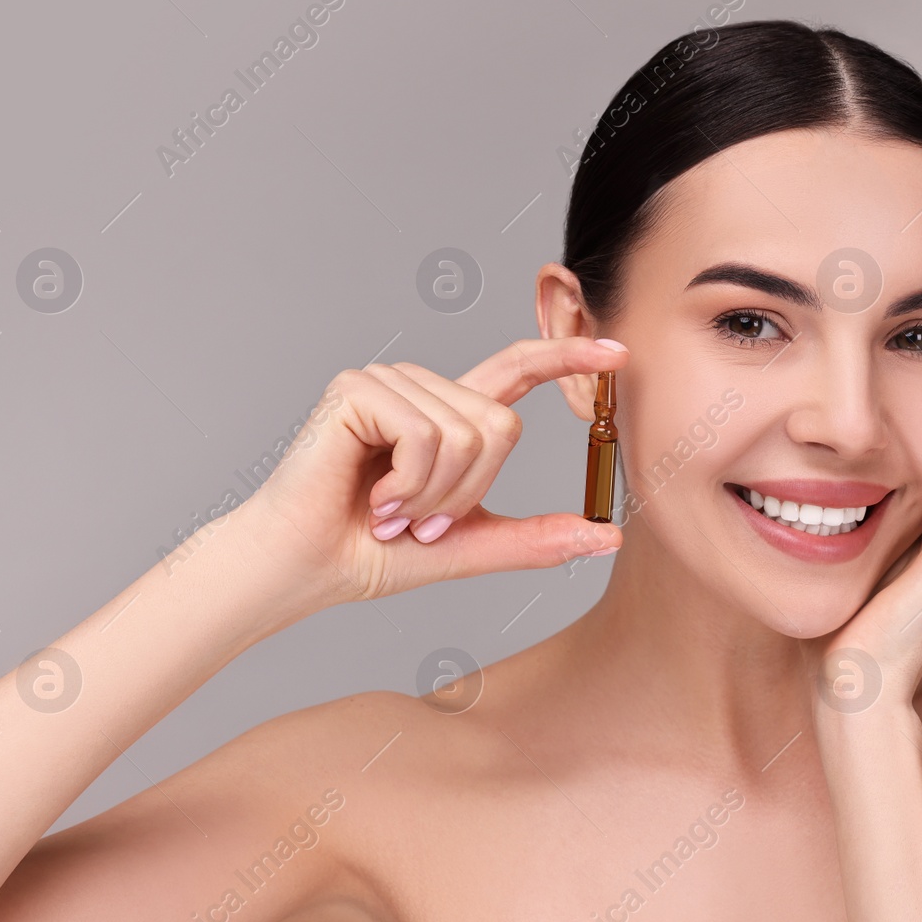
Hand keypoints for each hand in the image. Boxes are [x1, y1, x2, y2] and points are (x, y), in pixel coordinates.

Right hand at [237, 336, 628, 608]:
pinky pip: (427, 435)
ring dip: (434, 494)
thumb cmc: (370, 554)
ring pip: (467, 432)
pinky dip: (409, 483)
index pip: (517, 371)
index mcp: (448, 416)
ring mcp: (389, 382)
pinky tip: (373, 498)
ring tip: (390, 511)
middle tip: (418, 520)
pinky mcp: (359, 388)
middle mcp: (422, 389)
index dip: (567, 357)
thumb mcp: (469, 544)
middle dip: (468, 491)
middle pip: (501, 425)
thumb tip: (608, 537)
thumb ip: (534, 538)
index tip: (618, 352)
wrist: (304, 570)